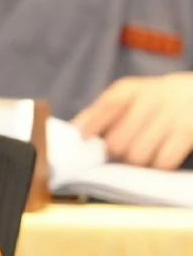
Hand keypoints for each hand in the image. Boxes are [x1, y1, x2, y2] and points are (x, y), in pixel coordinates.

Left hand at [73, 73, 192, 169]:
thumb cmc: (154, 100)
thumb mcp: (128, 96)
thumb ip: (100, 111)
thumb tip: (74, 129)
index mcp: (130, 89)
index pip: (107, 105)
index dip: (92, 125)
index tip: (84, 139)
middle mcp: (151, 99)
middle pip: (118, 141)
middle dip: (115, 152)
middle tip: (120, 151)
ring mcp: (172, 116)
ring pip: (137, 156)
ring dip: (135, 161)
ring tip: (141, 154)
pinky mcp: (189, 132)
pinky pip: (163, 162)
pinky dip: (158, 166)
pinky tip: (159, 158)